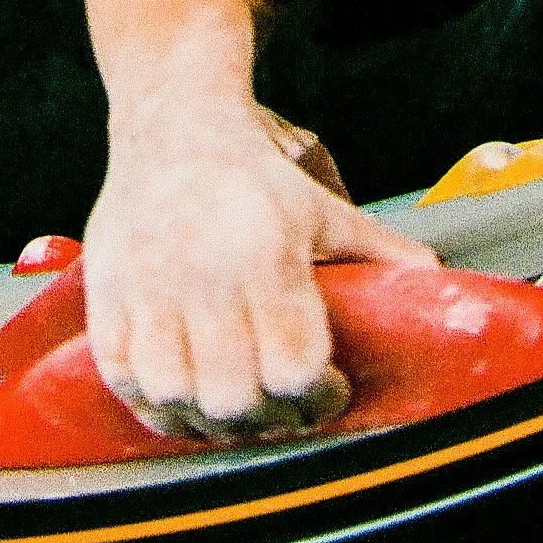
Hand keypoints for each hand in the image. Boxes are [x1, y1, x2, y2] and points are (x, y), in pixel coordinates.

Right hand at [83, 100, 434, 442]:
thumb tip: (435, 280)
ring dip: (208, 419)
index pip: (293, 365)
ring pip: (176, 394)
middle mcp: (203, 272)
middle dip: (267, 418)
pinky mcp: (108, 292)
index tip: (328, 392)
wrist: (173, 122)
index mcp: (266, 253)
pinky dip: (152, 403)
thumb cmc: (252, 172)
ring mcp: (148, 285)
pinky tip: (180, 397)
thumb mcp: (322, 206)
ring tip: (230, 409)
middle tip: (282, 409)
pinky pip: (124, 377)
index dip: (317, 398)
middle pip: (234, 394)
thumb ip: (376, 250)